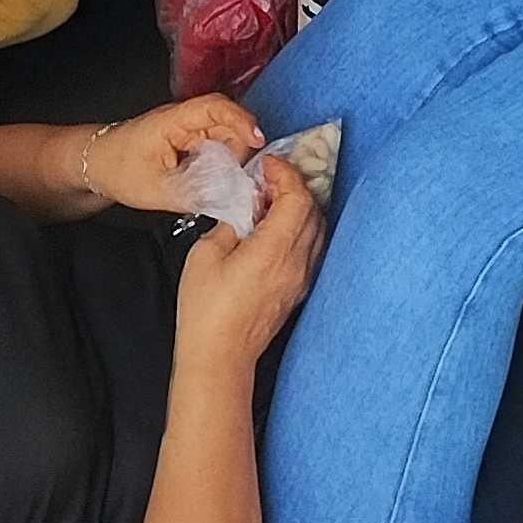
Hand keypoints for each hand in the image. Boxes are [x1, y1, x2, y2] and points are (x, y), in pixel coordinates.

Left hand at [87, 95, 264, 212]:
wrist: (96, 164)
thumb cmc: (118, 169)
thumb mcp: (157, 190)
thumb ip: (196, 194)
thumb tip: (231, 197)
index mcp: (173, 121)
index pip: (215, 107)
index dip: (241, 121)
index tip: (258, 140)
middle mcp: (185, 119)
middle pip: (228, 122)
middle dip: (242, 147)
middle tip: (242, 175)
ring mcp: (188, 128)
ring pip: (225, 136)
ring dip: (233, 157)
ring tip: (228, 182)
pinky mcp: (190, 140)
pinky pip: (216, 146)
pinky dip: (223, 162)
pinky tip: (218, 181)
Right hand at [177, 155, 321, 369]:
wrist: (220, 356)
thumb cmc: (207, 310)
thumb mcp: (206, 254)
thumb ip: (230, 222)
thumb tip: (243, 208)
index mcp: (274, 250)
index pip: (297, 198)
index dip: (284, 174)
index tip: (266, 166)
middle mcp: (296, 263)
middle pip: (312, 210)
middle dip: (292, 187)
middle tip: (265, 180)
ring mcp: (301, 278)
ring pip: (316, 229)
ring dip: (298, 208)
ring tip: (269, 203)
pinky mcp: (297, 290)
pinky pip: (310, 248)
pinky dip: (298, 229)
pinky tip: (273, 229)